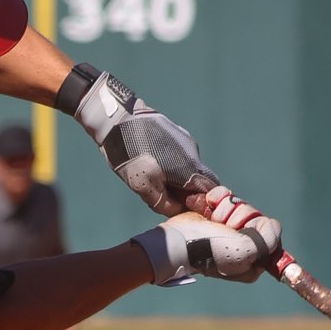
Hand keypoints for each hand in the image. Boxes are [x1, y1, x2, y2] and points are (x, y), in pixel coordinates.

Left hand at [71, 69, 219, 215]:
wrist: (119, 119)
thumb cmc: (131, 154)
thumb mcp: (143, 186)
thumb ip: (163, 203)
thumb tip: (177, 210)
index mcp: (190, 168)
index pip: (211, 191)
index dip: (202, 203)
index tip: (185, 207)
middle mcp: (193, 153)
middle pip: (201, 180)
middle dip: (188, 192)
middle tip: (167, 195)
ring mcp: (186, 141)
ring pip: (189, 167)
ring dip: (178, 177)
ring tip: (153, 176)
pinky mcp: (177, 133)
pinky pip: (181, 155)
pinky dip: (172, 164)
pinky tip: (152, 161)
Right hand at [130, 211, 282, 286]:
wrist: (176, 241)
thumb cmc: (209, 250)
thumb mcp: (245, 250)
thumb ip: (268, 239)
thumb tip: (272, 226)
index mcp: (253, 260)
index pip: (270, 232)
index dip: (258, 227)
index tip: (244, 231)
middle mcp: (243, 245)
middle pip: (255, 216)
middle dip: (239, 216)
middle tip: (224, 227)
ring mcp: (228, 230)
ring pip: (240, 204)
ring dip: (225, 209)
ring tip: (212, 220)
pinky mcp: (215, 215)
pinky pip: (226, 196)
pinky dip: (217, 197)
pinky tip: (208, 205)